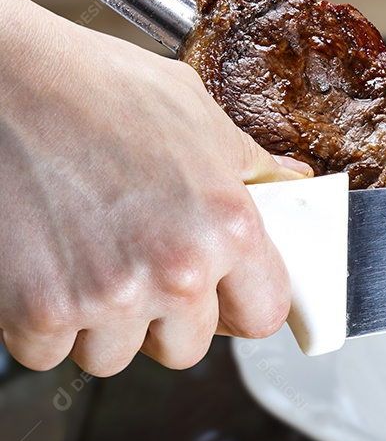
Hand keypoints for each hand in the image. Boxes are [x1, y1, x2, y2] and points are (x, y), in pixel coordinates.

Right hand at [0, 0, 311, 375]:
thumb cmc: (90, 84)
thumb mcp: (196, 112)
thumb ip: (249, 165)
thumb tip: (290, 182)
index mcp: (228, 228)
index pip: (263, 316)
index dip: (240, 307)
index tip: (222, 297)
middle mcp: (177, 271)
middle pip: (187, 348)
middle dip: (165, 320)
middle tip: (139, 269)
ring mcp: (108, 297)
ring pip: (116, 356)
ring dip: (101, 325)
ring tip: (86, 261)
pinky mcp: (38, 311)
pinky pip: (50, 353)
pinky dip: (40, 325)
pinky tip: (41, 270)